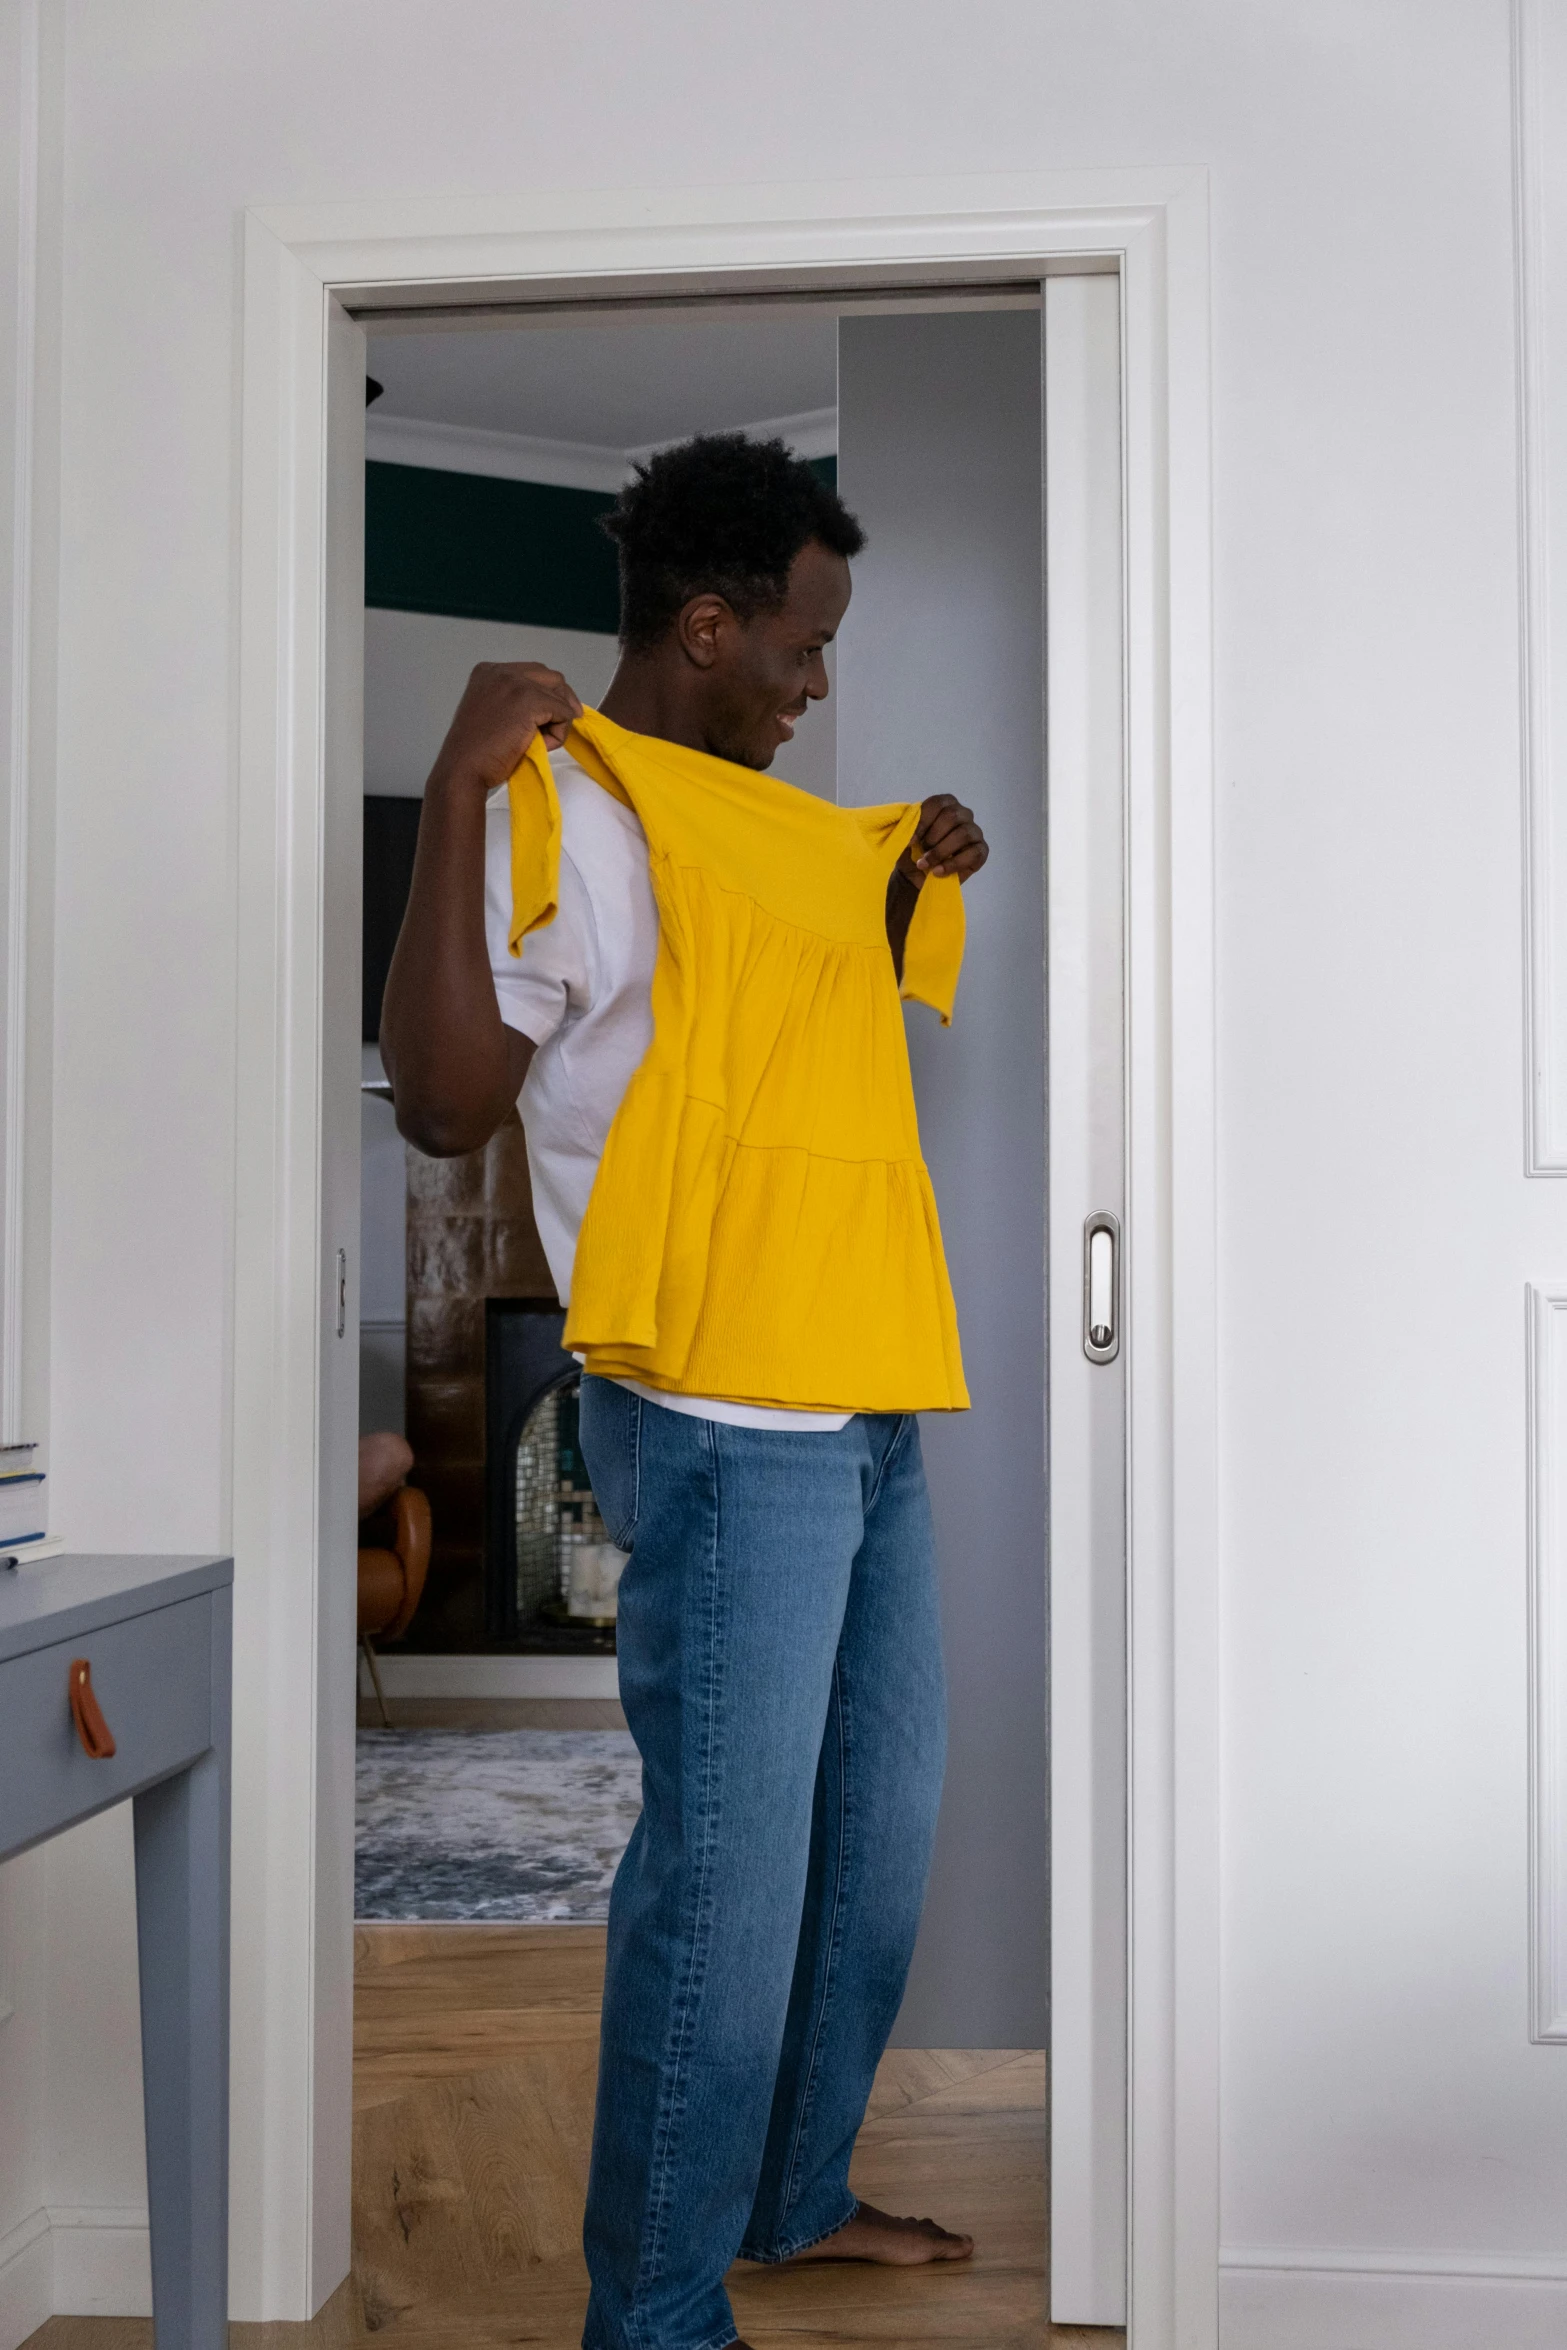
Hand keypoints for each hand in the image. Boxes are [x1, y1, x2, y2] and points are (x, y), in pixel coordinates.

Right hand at [428, 661, 583, 794]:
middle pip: (551, 677)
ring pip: (560, 697)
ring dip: (559, 722)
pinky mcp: (531, 701)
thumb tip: (550, 706)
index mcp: (488, 672)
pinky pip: (564, 714)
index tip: (551, 716)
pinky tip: (541, 746)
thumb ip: (512, 702)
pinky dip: (559, 733)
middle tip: (562, 724)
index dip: (548, 694)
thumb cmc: (476, 751)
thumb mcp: (491, 713)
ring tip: (541, 742)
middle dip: (562, 701)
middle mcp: (502, 671)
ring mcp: (516, 683)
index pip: (533, 673)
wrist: (464, 768)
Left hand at [899, 794, 988, 884]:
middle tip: (921, 851)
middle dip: (933, 836)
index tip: (910, 841)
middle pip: (952, 816)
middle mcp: (963, 814)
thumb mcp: (905, 837)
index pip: (937, 803)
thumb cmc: (913, 851)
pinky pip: (973, 854)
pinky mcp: (981, 851)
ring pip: (963, 834)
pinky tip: (938, 872)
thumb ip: (907, 826)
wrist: (917, 875)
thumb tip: (910, 829)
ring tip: (926, 863)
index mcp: (945, 804)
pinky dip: (952, 864)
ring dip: (941, 851)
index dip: (922, 822)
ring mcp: (974, 832)